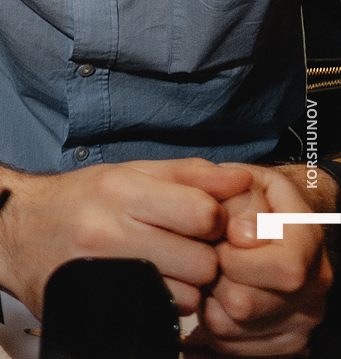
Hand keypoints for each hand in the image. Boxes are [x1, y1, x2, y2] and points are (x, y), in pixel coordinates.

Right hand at [0, 159, 252, 316]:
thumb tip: (242, 179)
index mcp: (119, 190)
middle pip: (202, 261)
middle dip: (202, 258)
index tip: (201, 222)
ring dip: (185, 285)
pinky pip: (161, 314)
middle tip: (182, 248)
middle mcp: (108, 230)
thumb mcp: (126, 173)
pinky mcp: (99, 302)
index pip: (203, 213)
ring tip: (161, 267)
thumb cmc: (76, 200)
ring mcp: (102, 271)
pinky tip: (147, 284)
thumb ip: (188, 174)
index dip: (214, 221)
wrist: (14, 231)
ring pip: (188, 295)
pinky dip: (163, 303)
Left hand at [198, 164, 330, 352]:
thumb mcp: (241, 182)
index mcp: (310, 238)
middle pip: (247, 304)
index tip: (223, 239)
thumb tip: (242, 235)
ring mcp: (302, 315)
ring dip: (208, 299)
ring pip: (232, 326)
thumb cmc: (241, 196)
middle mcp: (315, 282)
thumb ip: (241, 203)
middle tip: (211, 258)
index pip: (283, 269)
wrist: (256, 215)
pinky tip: (216, 295)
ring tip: (213, 274)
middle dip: (214, 278)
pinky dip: (212, 321)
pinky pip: (230, 344)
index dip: (237, 256)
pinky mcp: (283, 339)